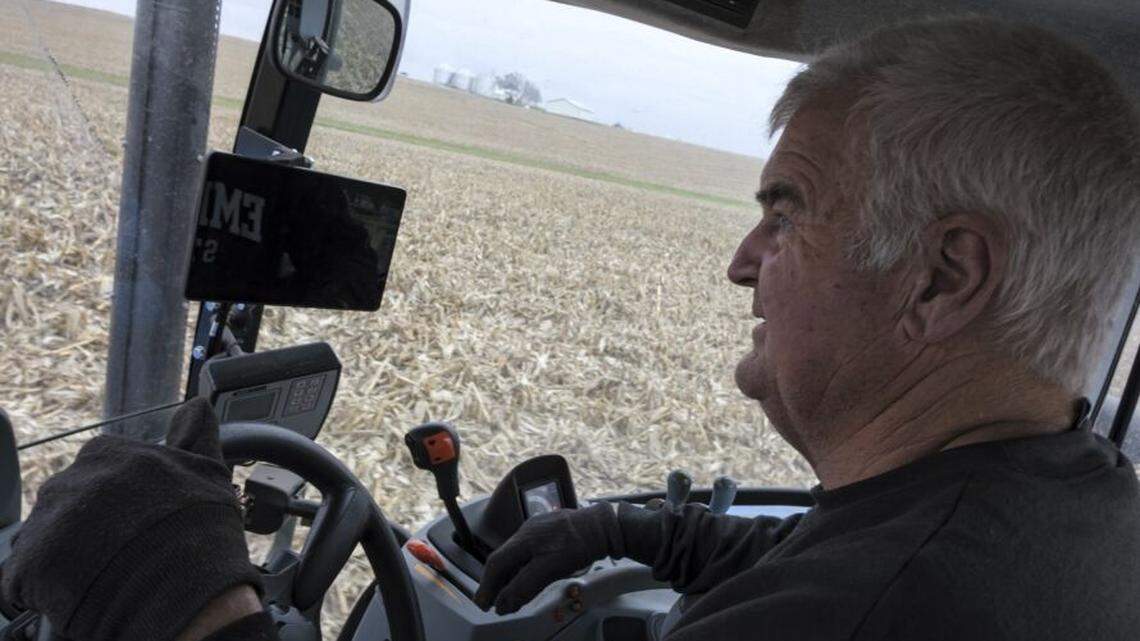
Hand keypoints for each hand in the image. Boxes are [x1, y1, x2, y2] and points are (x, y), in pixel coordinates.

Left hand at [1, 398, 262, 640]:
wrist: (188, 588)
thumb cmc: (202, 531)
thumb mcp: (208, 470)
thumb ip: (197, 434)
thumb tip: (197, 404)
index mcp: (109, 452)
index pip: (97, 473)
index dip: (117, 503)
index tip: (136, 523)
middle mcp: (73, 476)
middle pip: (68, 504)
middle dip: (87, 527)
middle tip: (119, 553)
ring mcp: (49, 518)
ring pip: (45, 537)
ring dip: (65, 556)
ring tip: (99, 576)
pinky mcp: (32, 561)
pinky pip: (22, 578)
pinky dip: (43, 589)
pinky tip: (77, 593)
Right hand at [474, 502, 623, 613]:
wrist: (605, 527)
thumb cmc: (580, 543)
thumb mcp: (550, 568)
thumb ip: (524, 586)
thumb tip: (503, 603)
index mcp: (523, 538)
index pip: (496, 563)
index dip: (487, 586)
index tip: (484, 603)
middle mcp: (527, 531)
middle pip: (504, 559)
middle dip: (496, 582)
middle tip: (493, 601)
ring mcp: (539, 529)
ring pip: (517, 556)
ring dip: (510, 575)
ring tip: (509, 593)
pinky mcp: (551, 531)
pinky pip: (529, 552)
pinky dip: (523, 567)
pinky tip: (528, 577)